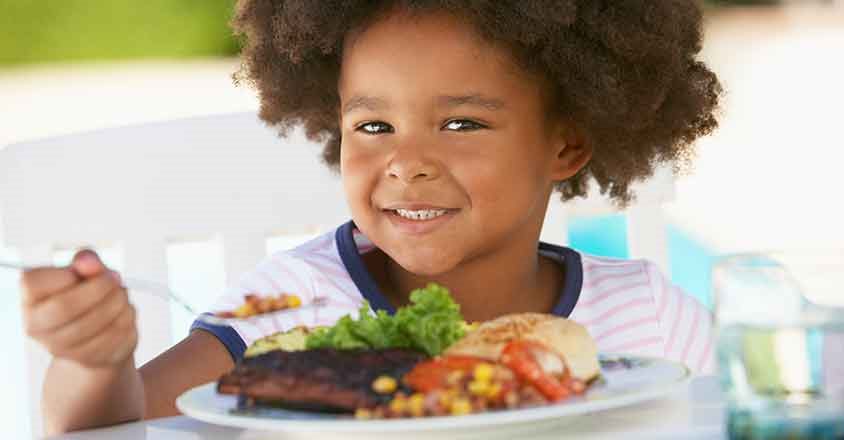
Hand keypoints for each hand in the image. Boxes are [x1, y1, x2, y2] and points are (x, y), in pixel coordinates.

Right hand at [21, 250, 137, 367]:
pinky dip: (127, 318)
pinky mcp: (90, 359)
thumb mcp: (86, 271)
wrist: (98, 333)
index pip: (34, 283)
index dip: (68, 273)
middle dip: (99, 288)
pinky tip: (124, 313)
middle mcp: (37, 326)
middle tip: (115, 280)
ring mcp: (61, 348)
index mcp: (30, 299)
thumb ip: (86, 260)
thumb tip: (89, 261)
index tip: (90, 269)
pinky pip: (115, 335)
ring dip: (118, 303)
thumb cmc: (88, 295)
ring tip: (121, 296)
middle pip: (65, 306)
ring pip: (94, 323)